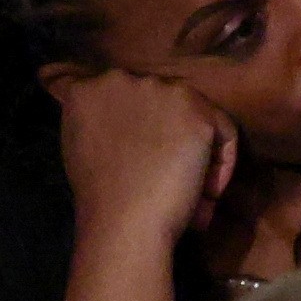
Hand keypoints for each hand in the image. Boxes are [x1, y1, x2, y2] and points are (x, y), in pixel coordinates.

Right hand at [47, 69, 237, 253]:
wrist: (124, 221)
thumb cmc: (98, 195)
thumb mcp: (77, 144)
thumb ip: (93, 117)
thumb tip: (107, 114)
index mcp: (88, 89)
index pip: (112, 89)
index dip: (128, 115)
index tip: (134, 144)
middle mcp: (124, 78)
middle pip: (158, 98)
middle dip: (166, 131)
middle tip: (163, 171)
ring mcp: (162, 92)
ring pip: (193, 112)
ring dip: (195, 148)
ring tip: (189, 188)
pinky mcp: (198, 114)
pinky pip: (223, 133)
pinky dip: (221, 164)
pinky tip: (206, 194)